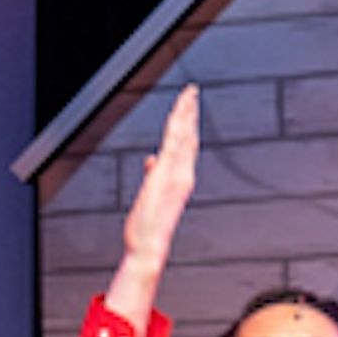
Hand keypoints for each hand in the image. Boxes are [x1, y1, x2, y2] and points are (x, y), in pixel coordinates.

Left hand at [120, 86, 202, 272]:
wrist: (148, 246)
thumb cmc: (146, 225)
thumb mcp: (148, 194)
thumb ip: (152, 174)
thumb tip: (150, 158)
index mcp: (178, 177)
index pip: (183, 144)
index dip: (186, 123)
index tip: (188, 105)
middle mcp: (182, 174)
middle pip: (187, 136)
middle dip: (189, 112)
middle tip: (191, 90)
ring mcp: (178, 176)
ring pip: (183, 138)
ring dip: (186, 116)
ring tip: (189, 96)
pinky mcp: (170, 180)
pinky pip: (175, 150)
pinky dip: (180, 132)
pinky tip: (182, 116)